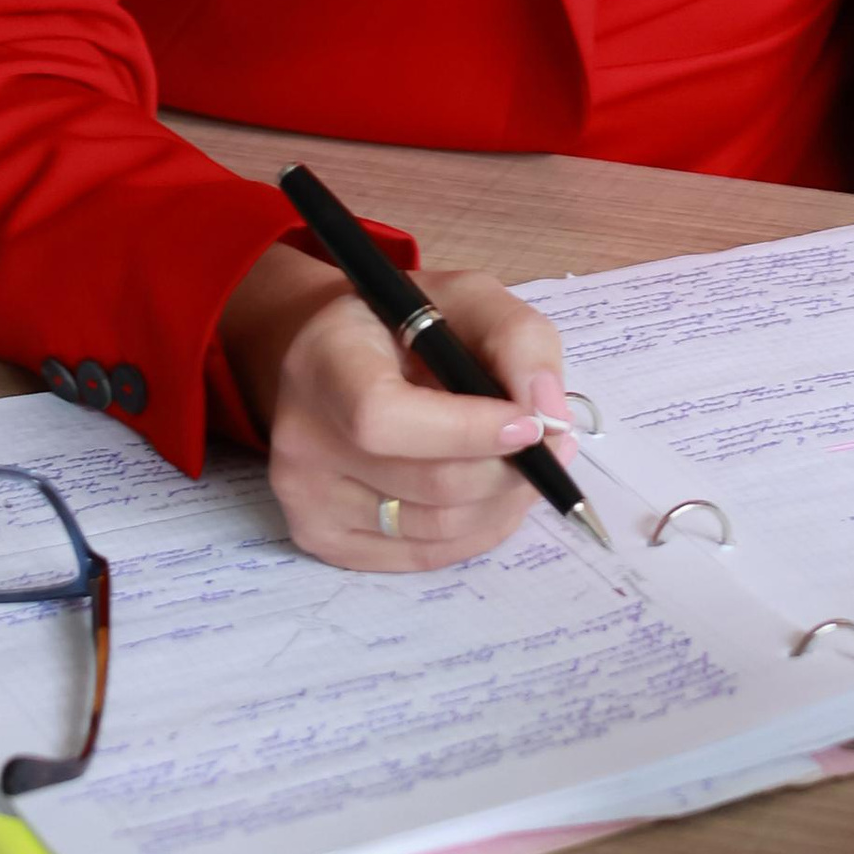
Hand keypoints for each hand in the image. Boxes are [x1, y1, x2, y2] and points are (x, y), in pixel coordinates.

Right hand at [219, 245, 574, 567]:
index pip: (383, 417)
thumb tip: (549, 414)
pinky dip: (476, 529)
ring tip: (526, 462)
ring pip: (437, 528)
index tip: (530, 424)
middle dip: (509, 470)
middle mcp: (301, 435)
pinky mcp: (322, 540)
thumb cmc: (407, 326)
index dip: (466, 432)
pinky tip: (489, 490)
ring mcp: (306, 496)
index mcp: (325, 357)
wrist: (335, 360)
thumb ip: (517, 338)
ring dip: (503, 501)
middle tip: (552, 443)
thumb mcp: (465, 297)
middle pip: (428, 484)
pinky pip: (423, 556)